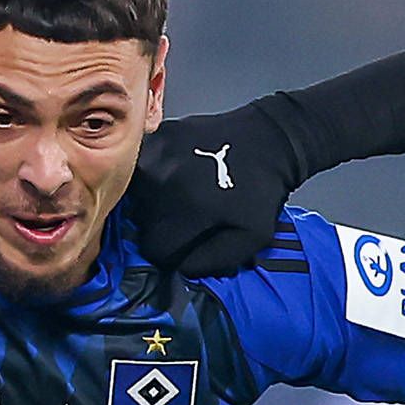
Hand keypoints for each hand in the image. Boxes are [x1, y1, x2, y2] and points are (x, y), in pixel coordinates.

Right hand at [129, 104, 303, 276]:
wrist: (269, 139)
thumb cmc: (261, 191)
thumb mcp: (250, 238)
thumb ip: (212, 262)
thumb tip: (180, 269)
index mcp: (184, 208)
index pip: (155, 249)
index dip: (171, 254)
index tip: (184, 246)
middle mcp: (162, 179)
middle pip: (141, 222)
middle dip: (161, 227)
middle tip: (189, 218)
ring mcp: (155, 153)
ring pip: (135, 196)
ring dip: (153, 202)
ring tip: (183, 196)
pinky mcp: (155, 135)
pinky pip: (141, 168)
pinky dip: (153, 176)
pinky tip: (178, 174)